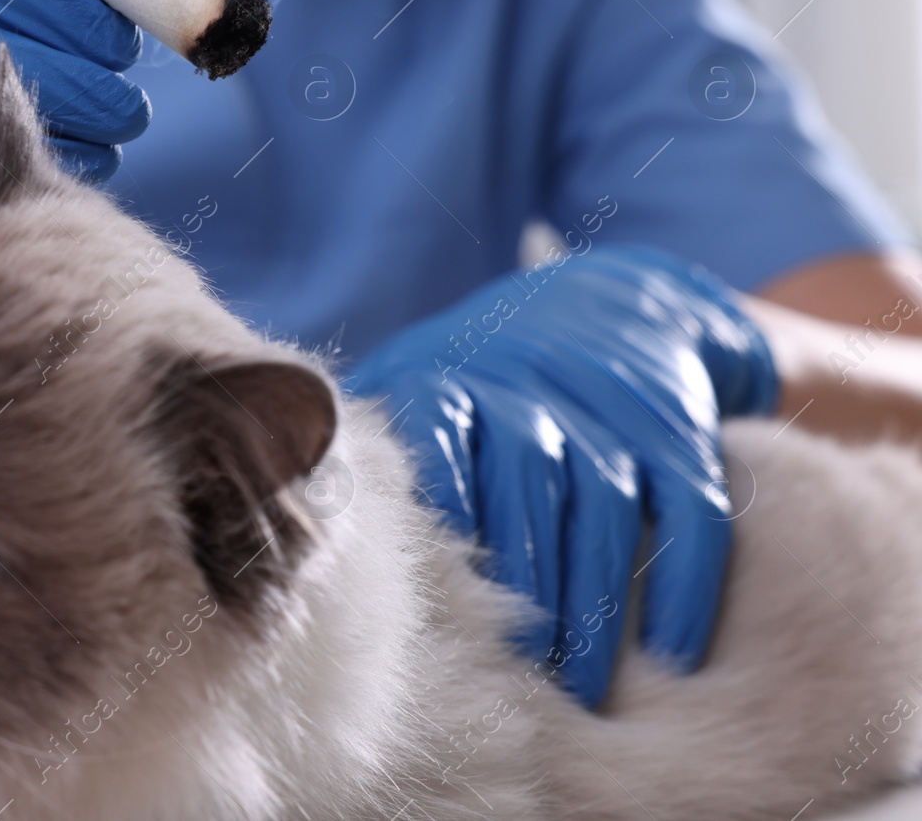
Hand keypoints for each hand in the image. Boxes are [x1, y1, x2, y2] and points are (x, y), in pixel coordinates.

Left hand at [352, 244, 778, 707]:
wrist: (618, 303)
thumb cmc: (486, 378)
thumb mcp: (416, 386)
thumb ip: (372, 453)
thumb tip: (301, 535)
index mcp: (449, 380)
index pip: (437, 446)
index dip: (441, 524)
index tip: (434, 611)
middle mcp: (531, 386)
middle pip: (528, 487)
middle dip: (524, 587)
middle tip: (515, 681)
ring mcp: (609, 404)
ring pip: (610, 506)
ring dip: (601, 603)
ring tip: (585, 689)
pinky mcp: (679, 426)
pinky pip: (692, 509)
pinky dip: (689, 583)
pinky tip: (677, 652)